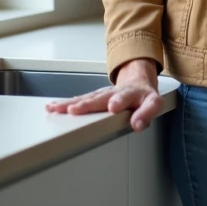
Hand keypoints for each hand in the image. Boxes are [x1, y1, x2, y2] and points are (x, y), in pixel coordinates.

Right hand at [44, 58, 161, 132]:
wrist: (138, 80)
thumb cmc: (144, 96)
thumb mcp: (153, 104)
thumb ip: (146, 114)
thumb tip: (137, 125)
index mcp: (134, 94)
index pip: (128, 98)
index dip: (121, 102)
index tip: (113, 107)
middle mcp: (116, 92)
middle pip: (101, 98)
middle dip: (87, 104)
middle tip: (74, 110)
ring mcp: (104, 93)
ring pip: (86, 98)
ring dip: (70, 104)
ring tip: (56, 109)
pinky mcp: (95, 96)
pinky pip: (80, 99)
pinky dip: (66, 103)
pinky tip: (53, 107)